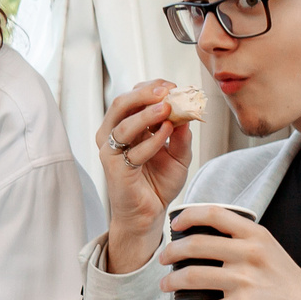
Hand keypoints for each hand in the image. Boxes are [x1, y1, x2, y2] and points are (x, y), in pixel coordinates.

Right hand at [99, 80, 193, 273]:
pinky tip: (167, 133)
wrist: (150, 213)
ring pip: (123, 124)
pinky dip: (151, 140)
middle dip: (144, 93)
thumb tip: (189, 113)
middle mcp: (115, 135)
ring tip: (167, 108)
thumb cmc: (159, 182)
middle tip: (166, 90)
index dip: (153, 88)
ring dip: (146, 114)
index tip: (174, 86)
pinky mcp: (115, 169)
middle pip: (122, 103)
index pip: (134, 97)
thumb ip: (182, 136)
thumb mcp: (179, 155)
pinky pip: (133, 151)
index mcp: (128, 125)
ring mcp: (111, 152)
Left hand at [160, 206, 300, 299]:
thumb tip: (206, 241)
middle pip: (196, 245)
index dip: (189, 216)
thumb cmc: (288, 286)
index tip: (175, 224)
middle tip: (163, 259)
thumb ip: (243, 242)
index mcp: (256, 235)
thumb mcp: (270, 251)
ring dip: (172, 282)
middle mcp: (250, 253)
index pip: (215, 214)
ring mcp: (246, 280)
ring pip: (193, 276)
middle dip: (171, 252)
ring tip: (166, 286)